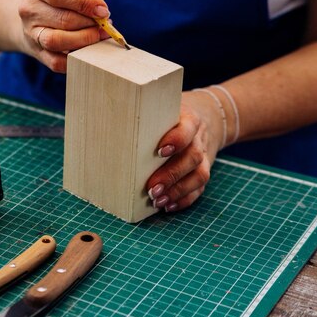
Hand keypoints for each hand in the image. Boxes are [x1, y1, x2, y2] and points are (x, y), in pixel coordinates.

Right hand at [18, 0, 110, 72]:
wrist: (35, 16)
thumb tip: (99, 5)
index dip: (84, 3)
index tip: (103, 10)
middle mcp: (29, 9)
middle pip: (62, 19)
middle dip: (89, 24)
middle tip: (104, 25)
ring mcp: (31, 33)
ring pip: (57, 41)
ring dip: (84, 40)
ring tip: (98, 35)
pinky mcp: (37, 52)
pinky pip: (56, 62)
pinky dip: (76, 58)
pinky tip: (88, 50)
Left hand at [146, 91, 226, 212]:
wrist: (207, 117)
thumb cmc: (170, 116)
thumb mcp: (160, 110)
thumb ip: (143, 118)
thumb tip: (109, 131)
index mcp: (189, 120)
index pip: (187, 128)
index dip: (177, 139)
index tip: (160, 151)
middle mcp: (198, 139)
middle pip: (192, 156)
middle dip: (171, 174)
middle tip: (151, 187)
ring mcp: (204, 157)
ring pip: (199, 175)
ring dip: (178, 191)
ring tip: (157, 200)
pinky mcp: (202, 171)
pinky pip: (199, 188)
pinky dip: (184, 199)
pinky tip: (167, 205)